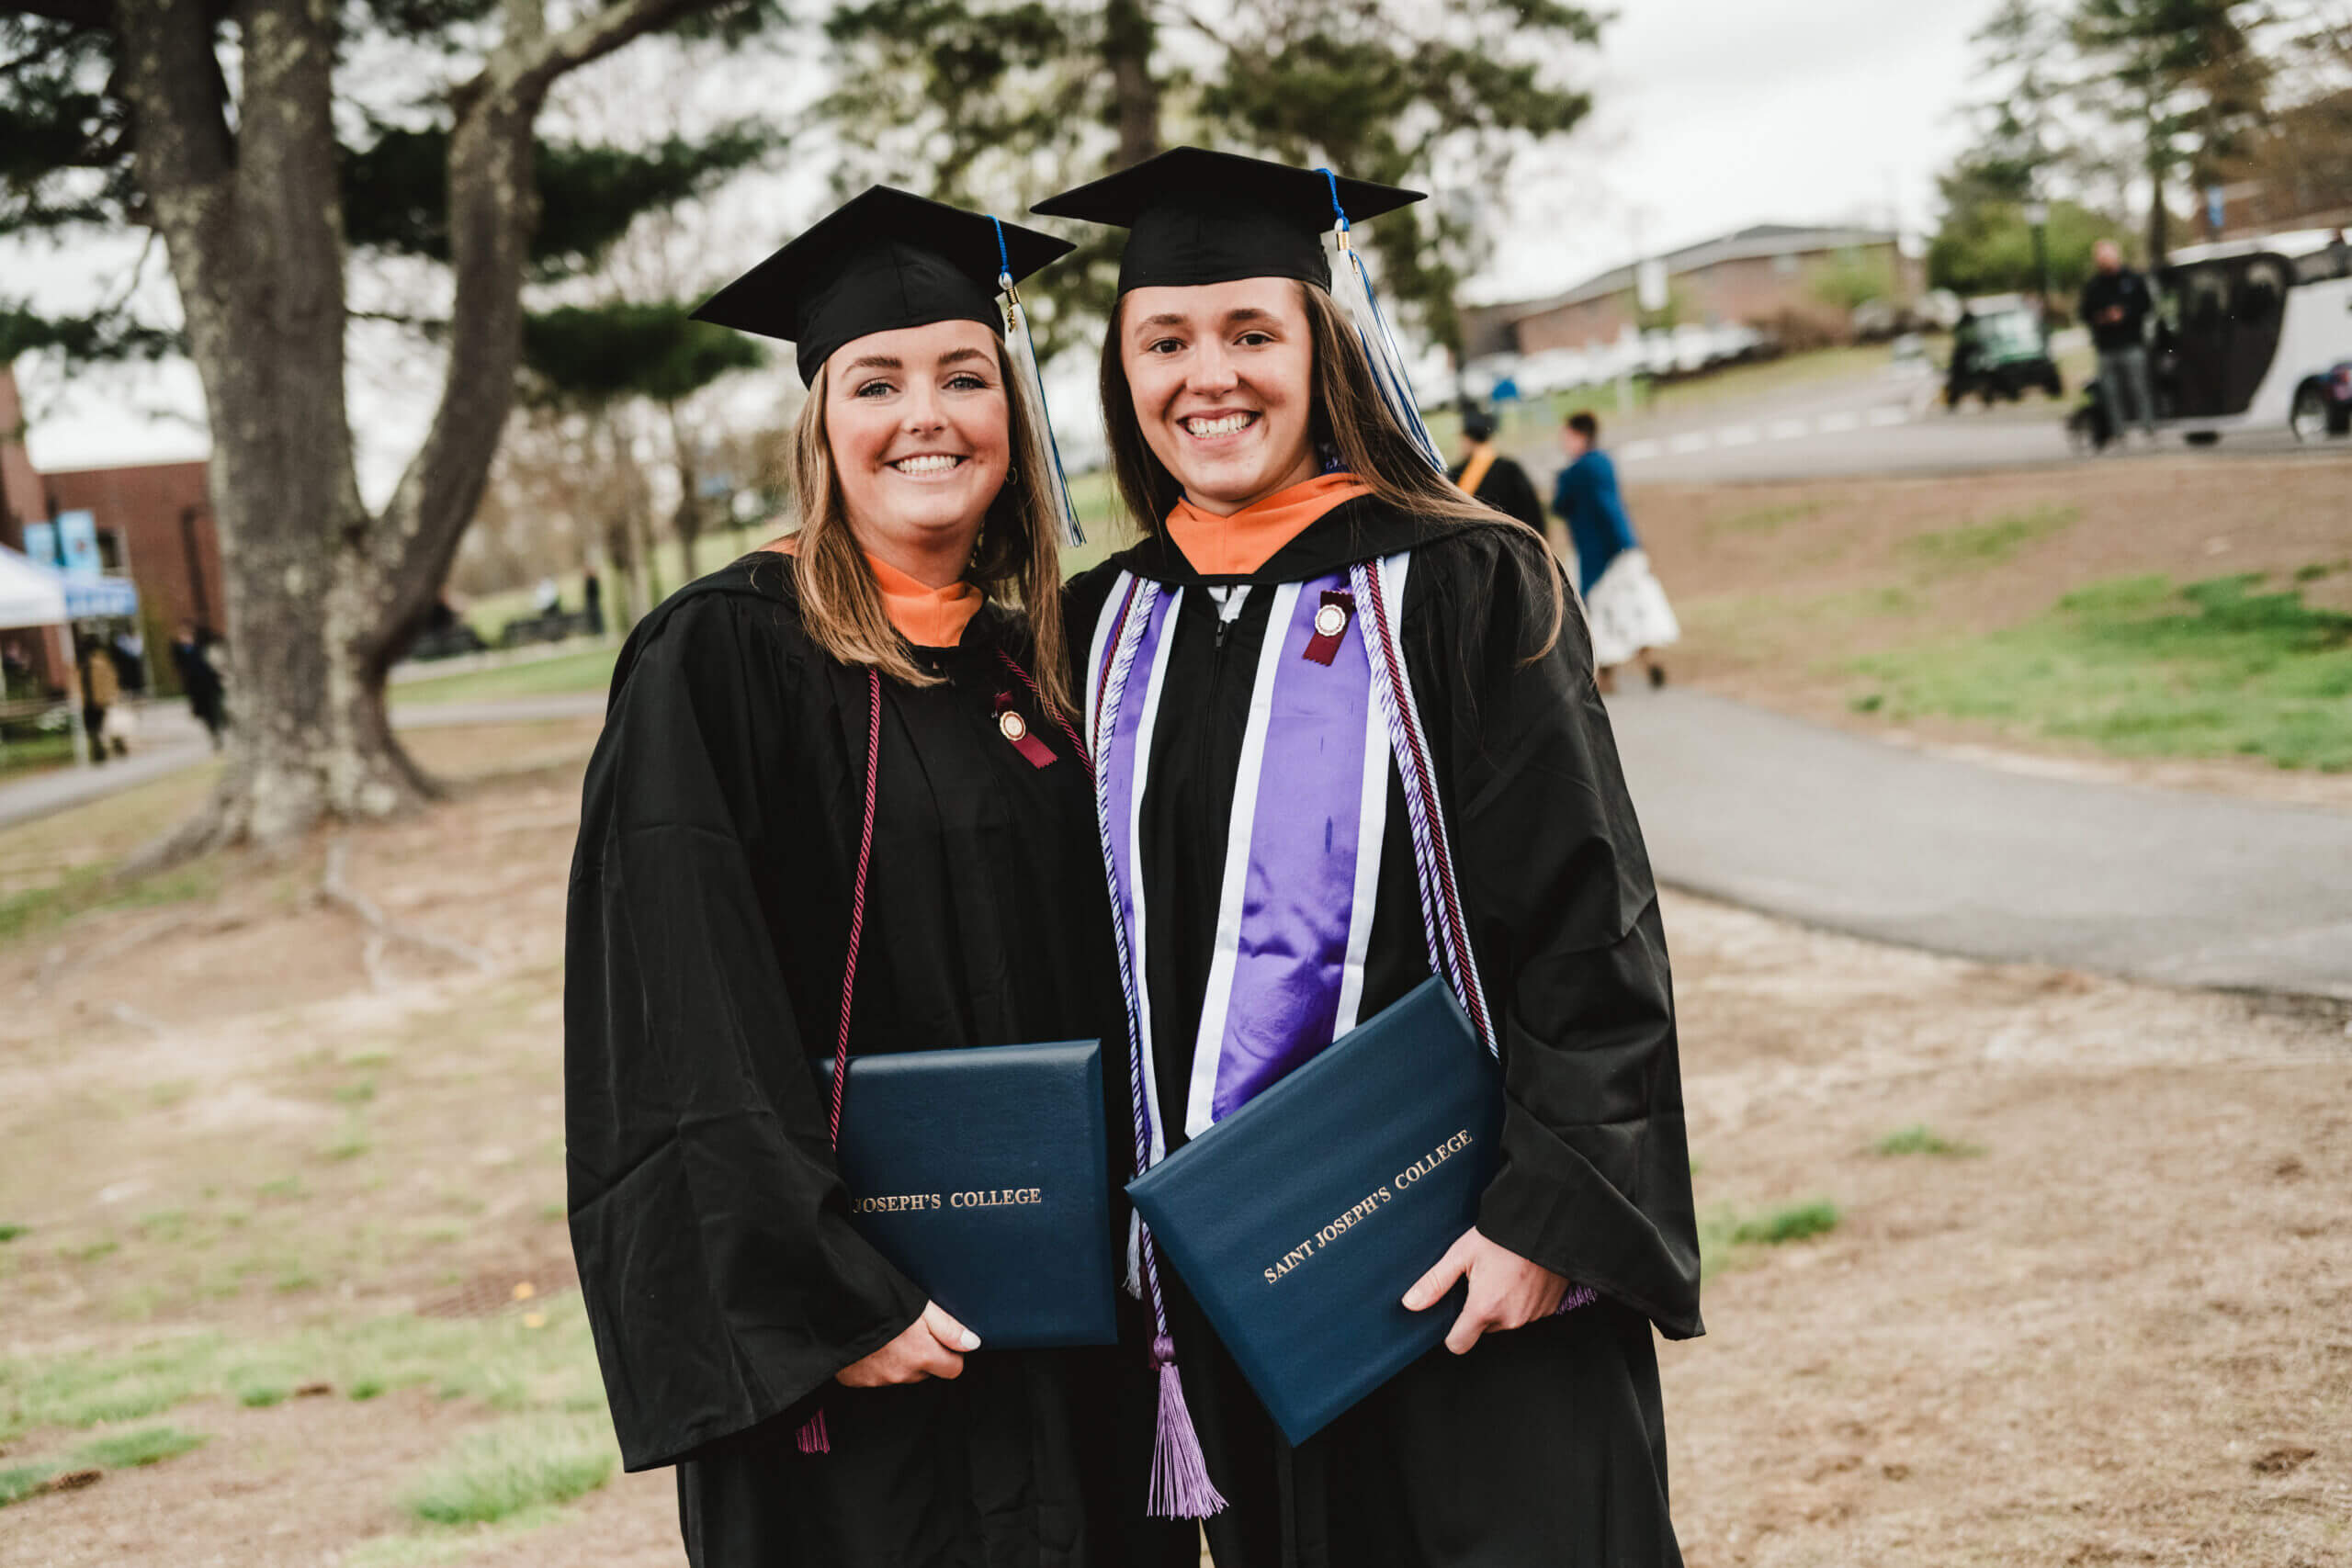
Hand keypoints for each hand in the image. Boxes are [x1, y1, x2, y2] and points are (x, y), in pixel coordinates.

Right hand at [834, 1301, 978, 1386]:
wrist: (833, 1306)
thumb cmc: (879, 1300)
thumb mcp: (921, 1306)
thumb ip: (949, 1328)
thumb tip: (973, 1344)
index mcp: (922, 1356)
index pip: (953, 1369)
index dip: (950, 1353)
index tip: (942, 1339)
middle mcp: (902, 1373)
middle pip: (925, 1371)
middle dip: (923, 1355)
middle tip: (910, 1330)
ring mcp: (877, 1379)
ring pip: (900, 1373)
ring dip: (898, 1359)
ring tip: (887, 1333)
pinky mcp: (855, 1380)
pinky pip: (874, 1375)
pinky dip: (874, 1363)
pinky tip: (869, 1342)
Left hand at [1402, 1227, 1568, 1354]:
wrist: (1546, 1224)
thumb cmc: (1502, 1236)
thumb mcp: (1461, 1254)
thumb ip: (1435, 1282)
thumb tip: (1410, 1304)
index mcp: (1485, 1308)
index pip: (1459, 1344)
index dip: (1452, 1332)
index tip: (1454, 1315)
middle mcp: (1510, 1318)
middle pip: (1483, 1329)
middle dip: (1479, 1311)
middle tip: (1482, 1280)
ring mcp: (1532, 1315)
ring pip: (1505, 1320)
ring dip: (1502, 1305)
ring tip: (1503, 1274)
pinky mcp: (1549, 1309)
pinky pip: (1527, 1313)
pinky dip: (1522, 1300)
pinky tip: (1522, 1276)